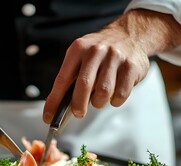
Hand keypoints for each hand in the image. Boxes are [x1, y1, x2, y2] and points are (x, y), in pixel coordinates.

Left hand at [43, 9, 180, 123]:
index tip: (49, 116)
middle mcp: (96, 51)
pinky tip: (114, 94)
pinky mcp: (131, 67)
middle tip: (78, 113)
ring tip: (99, 98)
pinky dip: (115, 101)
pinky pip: (121, 94)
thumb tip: (59, 105)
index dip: (54, 101)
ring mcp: (115, 58)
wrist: (131, 34)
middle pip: (84, 85)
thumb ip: (71, 77)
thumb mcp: (81, 55)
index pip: (62, 79)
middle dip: (78, 105)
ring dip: (99, 102)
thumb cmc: (101, 51)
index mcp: (78, 49)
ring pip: (103, 92)